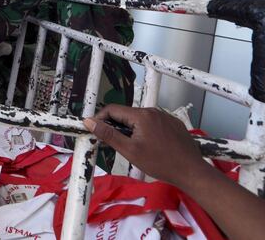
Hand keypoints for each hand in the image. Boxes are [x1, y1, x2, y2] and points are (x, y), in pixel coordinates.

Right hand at [84, 105, 207, 186]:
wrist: (191, 172)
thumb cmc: (159, 163)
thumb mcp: (129, 151)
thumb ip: (108, 134)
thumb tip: (89, 121)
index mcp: (141, 115)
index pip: (112, 109)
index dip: (100, 119)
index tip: (95, 131)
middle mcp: (153, 111)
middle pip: (127, 114)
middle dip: (116, 126)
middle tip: (114, 143)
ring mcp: (165, 117)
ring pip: (140, 119)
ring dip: (131, 129)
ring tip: (133, 147)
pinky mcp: (174, 124)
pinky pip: (153, 123)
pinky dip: (146, 131)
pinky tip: (150, 146)